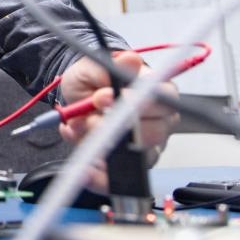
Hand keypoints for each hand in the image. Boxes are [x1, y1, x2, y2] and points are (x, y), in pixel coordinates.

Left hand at [58, 51, 180, 190]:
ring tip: (77, 129)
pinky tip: (85, 168)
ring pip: (135, 156)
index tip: (101, 99)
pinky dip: (100, 176)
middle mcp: (161, 120)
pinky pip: (123, 179)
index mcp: (160, 92)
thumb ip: (110, 65)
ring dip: (100, 145)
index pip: (162, 99)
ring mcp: (150, 145)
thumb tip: (130, 60)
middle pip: (151, 132)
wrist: (81, 93)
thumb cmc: (94, 78)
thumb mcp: (94, 65)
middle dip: (110, 126)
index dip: (132, 101)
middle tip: (85, 116)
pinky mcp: (134, 165)